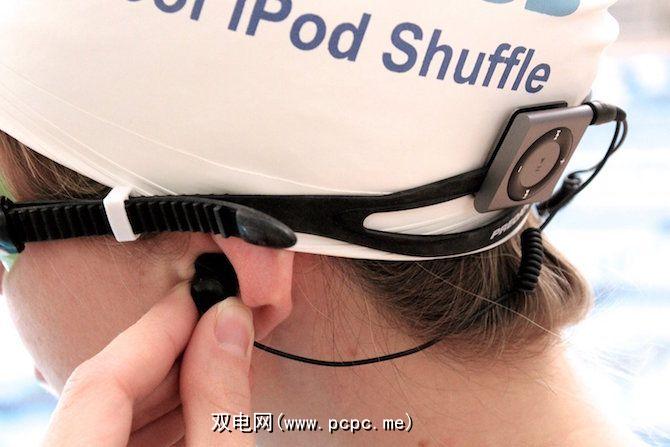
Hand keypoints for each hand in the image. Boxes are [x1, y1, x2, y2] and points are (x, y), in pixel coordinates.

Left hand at [42, 283, 255, 445]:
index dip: (156, 330)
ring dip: (163, 385)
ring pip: (102, 415)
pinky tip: (195, 405)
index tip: (198, 298)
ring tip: (215, 360)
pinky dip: (155, 419)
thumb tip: (227, 323)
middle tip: (215, 322)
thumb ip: (219, 401)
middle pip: (98, 394)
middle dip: (165, 353)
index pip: (100, 382)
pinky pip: (109, 439)